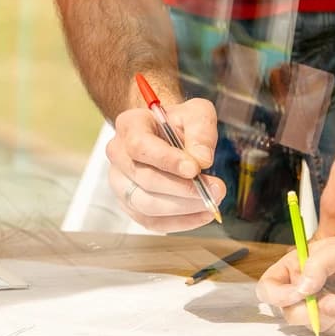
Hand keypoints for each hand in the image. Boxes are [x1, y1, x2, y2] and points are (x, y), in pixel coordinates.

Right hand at [105, 95, 226, 232]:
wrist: (167, 135)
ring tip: (212, 202)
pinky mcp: (130, 205)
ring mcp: (120, 183)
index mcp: (129, 125)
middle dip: (184, 188)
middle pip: (145, 179)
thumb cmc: (179, 123)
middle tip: (216, 189)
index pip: (140, 146)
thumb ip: (201, 130)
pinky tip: (202, 214)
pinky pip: (152, 222)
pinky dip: (180, 222)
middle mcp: (118, 155)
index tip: (195, 169)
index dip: (167, 160)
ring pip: (147, 205)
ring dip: (184, 208)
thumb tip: (202, 160)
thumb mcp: (197, 113)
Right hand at [256, 232, 334, 335]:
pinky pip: (334, 331)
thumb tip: (302, 288)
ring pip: (315, 326)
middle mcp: (301, 291)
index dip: (277, 296)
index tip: (300, 294)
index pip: (268, 288)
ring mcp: (317, 309)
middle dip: (317, 310)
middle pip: (291, 314)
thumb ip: (318, 265)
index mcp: (294, 270)